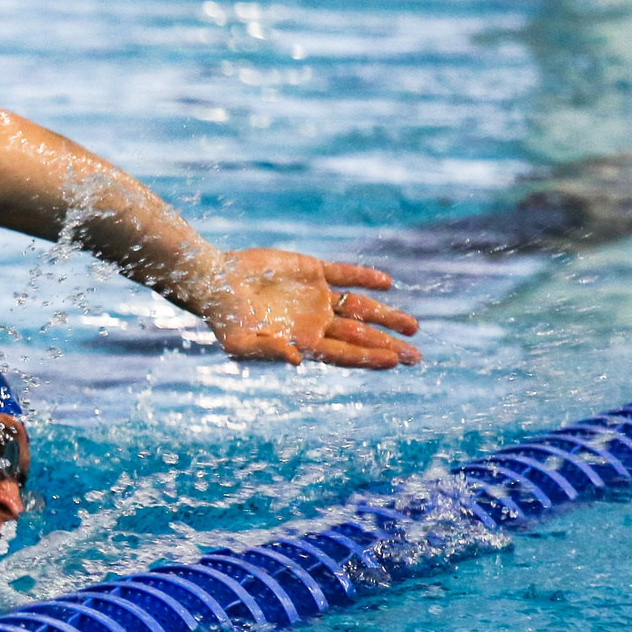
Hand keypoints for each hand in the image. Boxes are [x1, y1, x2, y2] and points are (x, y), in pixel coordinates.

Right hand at [201, 249, 421, 368]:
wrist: (215, 282)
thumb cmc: (224, 319)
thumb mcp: (241, 343)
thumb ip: (270, 350)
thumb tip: (297, 360)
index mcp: (304, 343)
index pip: (345, 354)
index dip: (369, 358)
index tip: (394, 361)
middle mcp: (316, 322)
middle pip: (360, 335)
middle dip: (388, 344)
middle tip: (416, 355)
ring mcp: (317, 297)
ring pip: (360, 308)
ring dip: (387, 315)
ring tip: (413, 326)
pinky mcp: (312, 271)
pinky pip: (345, 275)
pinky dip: (365, 278)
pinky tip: (386, 283)